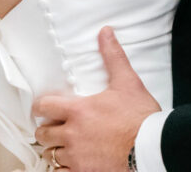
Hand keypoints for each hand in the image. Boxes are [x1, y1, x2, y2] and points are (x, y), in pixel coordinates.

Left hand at [32, 27, 159, 171]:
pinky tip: (71, 164)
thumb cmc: (139, 117)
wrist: (150, 149)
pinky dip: (62, 169)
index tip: (41, 108)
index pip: (45, 107)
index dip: (40, 107)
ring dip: (54, 150)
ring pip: (51, 156)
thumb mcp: (127, 81)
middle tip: (52, 128)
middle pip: (43, 135)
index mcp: (79, 111)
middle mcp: (73, 135)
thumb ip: (113, 56)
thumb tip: (105, 33)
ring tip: (61, 146)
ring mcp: (77, 158)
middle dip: (46, 130)